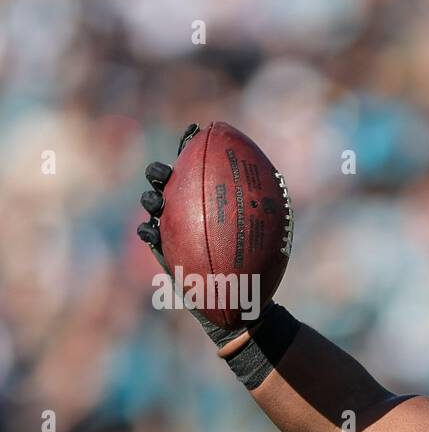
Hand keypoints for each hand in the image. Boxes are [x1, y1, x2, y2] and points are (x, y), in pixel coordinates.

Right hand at [136, 124, 244, 346]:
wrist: (244, 296)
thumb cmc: (256, 261)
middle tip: (164, 175)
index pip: (196, 166)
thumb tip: (276, 179)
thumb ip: (265, 205)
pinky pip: (150, 237)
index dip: (189, 147)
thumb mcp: (266, 231)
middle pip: (164, 180)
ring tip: (157, 204)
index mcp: (208, 195)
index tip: (194, 135)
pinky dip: (148, 232)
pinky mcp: (163, 249)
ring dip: (150, 200)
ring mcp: (172, 227)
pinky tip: (152, 232)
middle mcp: (187, 206)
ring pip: (152, 205)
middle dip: (158, 172)